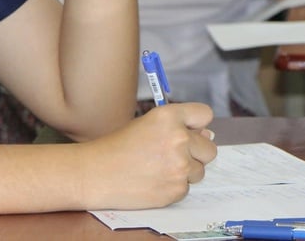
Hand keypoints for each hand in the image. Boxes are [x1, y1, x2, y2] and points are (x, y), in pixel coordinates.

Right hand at [82, 103, 216, 209]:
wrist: (95, 174)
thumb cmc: (116, 148)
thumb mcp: (145, 125)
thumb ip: (178, 127)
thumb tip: (208, 136)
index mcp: (169, 116)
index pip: (205, 115)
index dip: (197, 125)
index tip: (189, 131)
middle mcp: (178, 138)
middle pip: (210, 148)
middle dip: (195, 153)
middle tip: (168, 155)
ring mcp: (180, 166)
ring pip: (200, 171)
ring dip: (184, 172)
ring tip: (157, 169)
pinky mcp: (176, 189)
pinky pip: (186, 188)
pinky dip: (173, 187)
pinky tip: (153, 181)